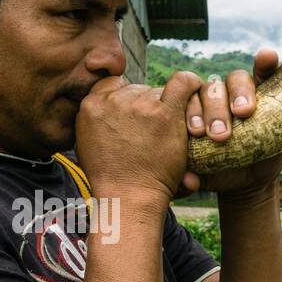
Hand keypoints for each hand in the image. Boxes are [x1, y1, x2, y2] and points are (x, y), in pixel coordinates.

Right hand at [74, 72, 204, 202]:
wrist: (128, 198)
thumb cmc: (111, 178)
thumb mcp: (87, 143)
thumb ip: (96, 119)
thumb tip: (111, 101)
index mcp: (90, 106)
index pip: (113, 85)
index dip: (126, 98)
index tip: (134, 115)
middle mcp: (113, 101)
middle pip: (138, 89)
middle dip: (147, 107)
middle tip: (153, 132)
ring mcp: (139, 105)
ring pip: (158, 91)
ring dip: (165, 108)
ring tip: (167, 133)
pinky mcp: (164, 113)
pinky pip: (183, 83)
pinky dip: (191, 84)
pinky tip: (195, 90)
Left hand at [178, 48, 281, 199]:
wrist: (245, 178)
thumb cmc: (217, 172)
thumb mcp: (202, 173)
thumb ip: (190, 175)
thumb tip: (190, 181)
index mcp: (193, 110)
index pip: (187, 100)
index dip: (191, 113)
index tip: (197, 133)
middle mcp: (215, 97)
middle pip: (211, 89)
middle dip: (215, 110)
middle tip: (220, 134)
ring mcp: (241, 93)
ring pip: (236, 80)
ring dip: (239, 93)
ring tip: (244, 112)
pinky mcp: (267, 90)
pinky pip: (266, 71)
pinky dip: (266, 61)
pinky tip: (266, 57)